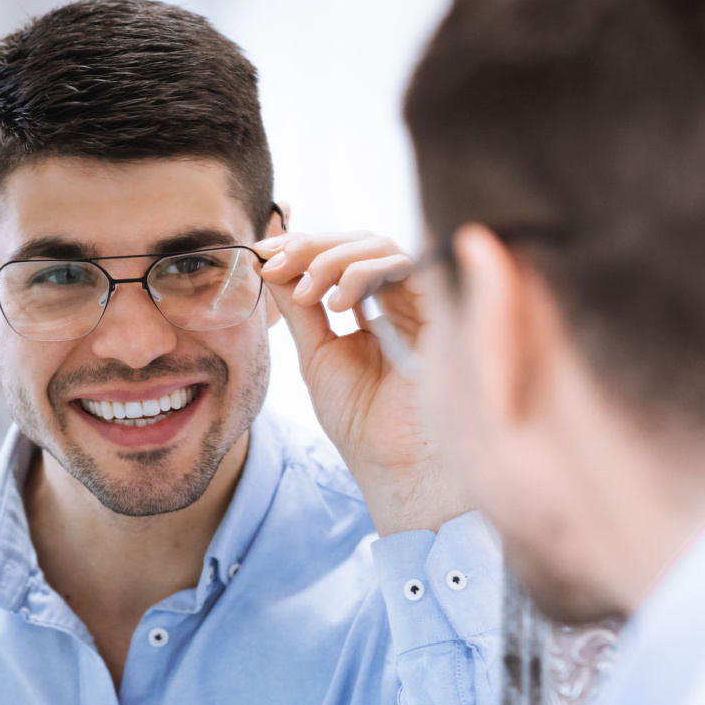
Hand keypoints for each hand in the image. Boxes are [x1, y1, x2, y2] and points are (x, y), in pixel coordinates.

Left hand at [256, 231, 467, 535]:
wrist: (395, 463)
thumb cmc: (362, 420)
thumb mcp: (317, 353)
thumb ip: (300, 308)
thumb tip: (269, 263)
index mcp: (373, 310)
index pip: (340, 257)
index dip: (300, 247)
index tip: (261, 252)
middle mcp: (401, 300)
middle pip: (358, 241)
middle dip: (310, 245)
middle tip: (273, 262)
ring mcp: (422, 301)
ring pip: (380, 243)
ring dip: (331, 258)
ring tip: (304, 294)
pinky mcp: (442, 306)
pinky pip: (405, 260)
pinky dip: (362, 271)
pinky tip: (338, 304)